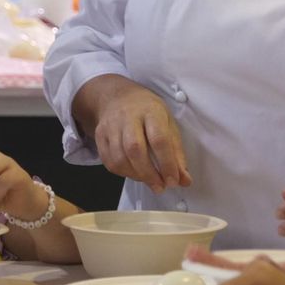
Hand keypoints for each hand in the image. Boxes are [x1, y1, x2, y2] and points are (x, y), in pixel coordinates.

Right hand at [80, 76, 190, 192]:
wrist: (118, 98)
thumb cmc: (148, 112)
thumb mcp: (168, 124)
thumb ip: (177, 153)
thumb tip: (184, 181)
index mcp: (151, 111)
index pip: (159, 139)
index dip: (167, 163)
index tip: (173, 180)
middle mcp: (128, 116)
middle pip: (135, 149)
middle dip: (149, 173)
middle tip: (160, 186)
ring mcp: (110, 126)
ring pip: (119, 157)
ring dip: (136, 175)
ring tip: (149, 181)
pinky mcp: (100, 136)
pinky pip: (109, 161)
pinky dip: (123, 173)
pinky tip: (135, 173)